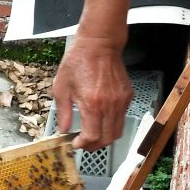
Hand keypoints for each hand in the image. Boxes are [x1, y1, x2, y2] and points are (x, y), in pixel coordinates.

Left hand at [53, 36, 132, 151]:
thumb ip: (63, 112)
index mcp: (92, 104)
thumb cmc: (78, 61)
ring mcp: (121, 101)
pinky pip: (122, 118)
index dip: (83, 144)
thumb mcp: (61, 87)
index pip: (92, 136)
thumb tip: (63, 130)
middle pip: (107, 138)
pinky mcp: (127, 96)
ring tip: (92, 135)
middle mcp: (110, 105)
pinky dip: (112, 124)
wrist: (99, 43)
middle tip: (83, 144)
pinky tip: (101, 119)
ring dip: (105, 138)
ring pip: (117, 131)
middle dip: (94, 146)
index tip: (75, 144)